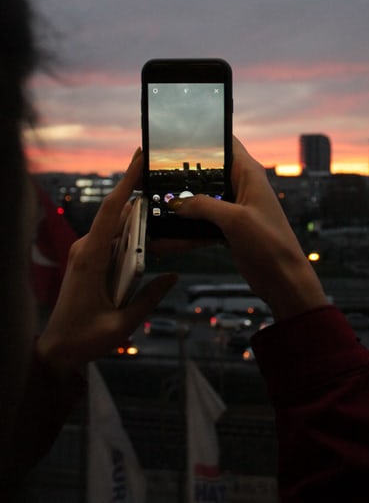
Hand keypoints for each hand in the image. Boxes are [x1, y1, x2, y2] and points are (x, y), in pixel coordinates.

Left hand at [36, 149, 176, 375]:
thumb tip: (174, 276)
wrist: (57, 349)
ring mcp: (86, 252)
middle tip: (168, 185)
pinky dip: (132, 234)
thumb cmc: (85, 338)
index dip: (127, 180)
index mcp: (91, 257)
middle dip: (143, 198)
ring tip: (166, 213)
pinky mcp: (89, 260)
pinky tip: (150, 238)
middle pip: (119, 214)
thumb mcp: (122, 324)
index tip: (140, 156)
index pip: (112, 210)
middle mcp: (86, 248)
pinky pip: (114, 239)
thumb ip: (149, 299)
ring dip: (139, 219)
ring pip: (117, 226)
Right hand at [167, 137, 327, 319]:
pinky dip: (185, 226)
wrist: (283, 280)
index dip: (202, 137)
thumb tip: (176, 203)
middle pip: (206, 170)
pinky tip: (165, 233)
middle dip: (182, 172)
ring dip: (181, 202)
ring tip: (153, 201)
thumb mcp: (236, 220)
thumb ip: (204, 206)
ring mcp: (233, 206)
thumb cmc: (271, 245)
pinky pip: (200, 220)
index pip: (225, 141)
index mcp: (249, 173)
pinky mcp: (227, 226)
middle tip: (153, 172)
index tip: (175, 137)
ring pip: (200, 196)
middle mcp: (241, 185)